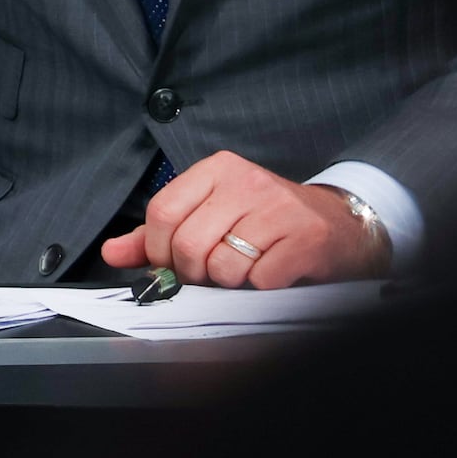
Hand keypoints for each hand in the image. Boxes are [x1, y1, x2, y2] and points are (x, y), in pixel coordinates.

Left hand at [96, 151, 387, 287]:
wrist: (344, 226)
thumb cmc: (269, 222)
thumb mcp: (213, 214)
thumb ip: (158, 234)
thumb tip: (112, 252)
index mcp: (217, 170)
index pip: (162, 211)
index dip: (157, 250)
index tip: (169, 265)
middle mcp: (247, 181)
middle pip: (188, 242)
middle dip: (192, 273)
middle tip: (209, 276)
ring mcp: (279, 208)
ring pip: (222, 265)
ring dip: (228, 282)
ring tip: (245, 271)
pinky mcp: (306, 239)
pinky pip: (260, 279)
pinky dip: (260, 287)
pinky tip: (273, 274)